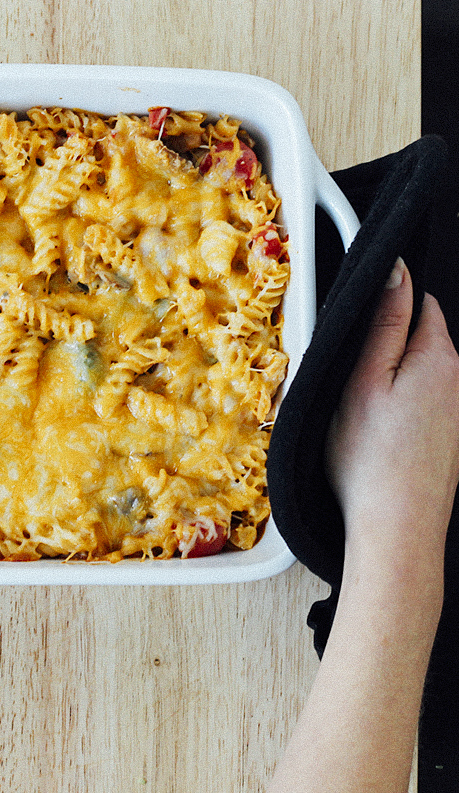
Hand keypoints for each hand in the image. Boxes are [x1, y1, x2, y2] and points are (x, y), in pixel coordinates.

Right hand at [325, 259, 458, 565]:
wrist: (396, 525)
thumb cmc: (370, 458)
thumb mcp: (363, 381)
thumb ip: (383, 324)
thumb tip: (396, 272)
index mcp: (438, 357)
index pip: (418, 303)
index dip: (384, 307)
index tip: (354, 333)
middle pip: (420, 338)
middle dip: (387, 348)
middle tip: (351, 382)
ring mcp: (458, 410)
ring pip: (419, 373)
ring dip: (392, 381)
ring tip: (362, 415)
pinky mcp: (450, 436)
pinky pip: (423, 404)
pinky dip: (401, 409)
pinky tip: (380, 436)